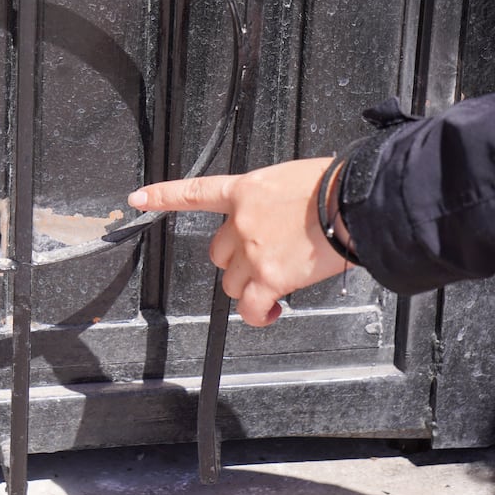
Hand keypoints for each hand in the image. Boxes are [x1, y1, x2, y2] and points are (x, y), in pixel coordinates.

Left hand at [127, 157, 352, 326]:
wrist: (356, 200)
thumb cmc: (335, 186)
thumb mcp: (292, 179)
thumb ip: (269, 201)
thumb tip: (275, 220)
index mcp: (245, 190)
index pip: (195, 192)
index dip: (162, 196)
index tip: (139, 199)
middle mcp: (242, 221)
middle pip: (219, 254)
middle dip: (238, 261)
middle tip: (266, 258)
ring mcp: (253, 251)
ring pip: (234, 283)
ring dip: (253, 286)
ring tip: (281, 278)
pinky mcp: (271, 277)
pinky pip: (252, 308)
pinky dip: (261, 315)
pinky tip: (273, 312)